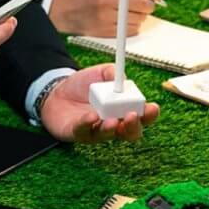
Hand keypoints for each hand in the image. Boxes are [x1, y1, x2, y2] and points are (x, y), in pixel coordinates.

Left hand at [39, 64, 158, 142]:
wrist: (56, 90)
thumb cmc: (83, 85)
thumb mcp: (101, 73)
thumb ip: (114, 73)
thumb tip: (122, 79)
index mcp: (123, 109)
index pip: (142, 116)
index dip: (149, 114)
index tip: (152, 107)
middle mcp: (113, 123)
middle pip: (130, 133)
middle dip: (134, 126)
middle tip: (131, 116)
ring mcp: (96, 131)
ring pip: (108, 136)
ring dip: (111, 129)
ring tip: (112, 120)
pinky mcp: (78, 133)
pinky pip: (85, 132)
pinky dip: (89, 125)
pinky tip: (91, 117)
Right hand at [49, 0, 163, 36]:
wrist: (67, 11)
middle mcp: (107, 0)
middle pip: (143, 4)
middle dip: (150, 4)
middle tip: (147, 4)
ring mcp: (107, 17)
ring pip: (139, 18)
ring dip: (141, 16)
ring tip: (131, 12)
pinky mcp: (107, 31)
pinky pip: (131, 31)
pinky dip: (133, 26)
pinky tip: (126, 21)